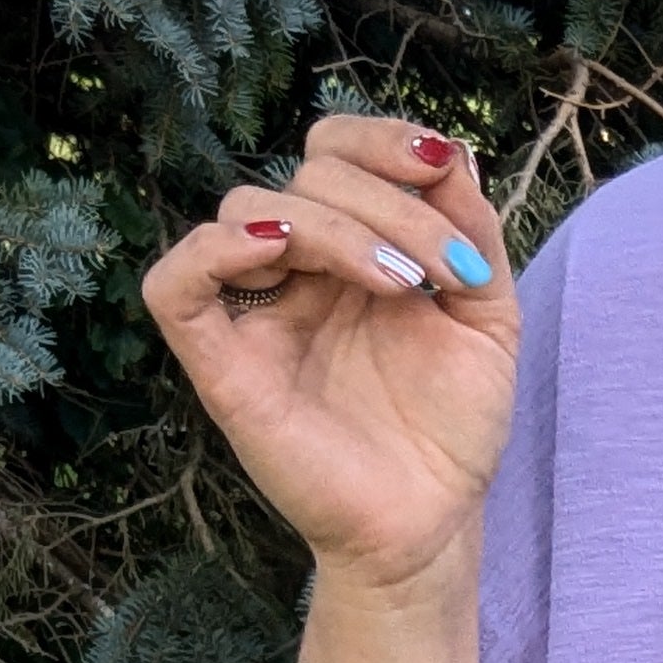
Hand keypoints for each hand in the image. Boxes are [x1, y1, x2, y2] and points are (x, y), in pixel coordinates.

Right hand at [142, 118, 521, 591]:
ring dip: (334, 226)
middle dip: (386, 203)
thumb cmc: (453, 427)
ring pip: (250, 207)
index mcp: (353, 248)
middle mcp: (298, 270)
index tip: (440, 171)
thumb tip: (446, 152)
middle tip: (440, 270)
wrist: (432, 522)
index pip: (336, 150)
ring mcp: (256, 313)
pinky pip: (174, 283)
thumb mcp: (487, 314)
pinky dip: (214, 249)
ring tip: (400, 286)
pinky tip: (280, 255)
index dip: (381, 139)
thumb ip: (470, 230)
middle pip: (307, 174)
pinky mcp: (221, 365)